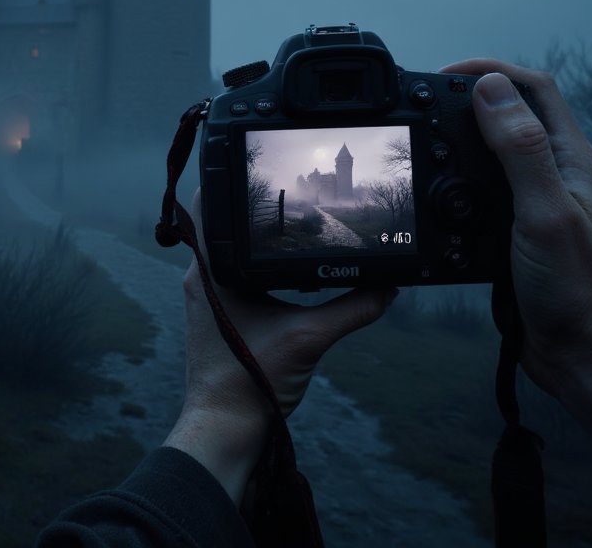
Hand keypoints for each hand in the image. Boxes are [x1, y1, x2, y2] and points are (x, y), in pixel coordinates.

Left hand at [163, 190, 395, 501]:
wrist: (227, 427)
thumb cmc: (251, 381)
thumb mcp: (310, 337)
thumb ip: (353, 307)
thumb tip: (389, 286)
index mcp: (211, 272)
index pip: (210, 208)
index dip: (231, 181)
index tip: (257, 163)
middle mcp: (202, 277)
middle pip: (224, 223)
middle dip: (254, 205)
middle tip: (288, 184)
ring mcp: (208, 295)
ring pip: (231, 249)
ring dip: (256, 235)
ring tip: (291, 217)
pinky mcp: (220, 313)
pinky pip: (238, 274)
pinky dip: (260, 263)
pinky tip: (287, 264)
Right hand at [441, 59, 591, 480]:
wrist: (581, 350)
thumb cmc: (575, 286)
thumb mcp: (543, 210)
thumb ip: (521, 148)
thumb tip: (490, 89)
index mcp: (570, 159)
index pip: (534, 90)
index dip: (490, 72)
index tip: (445, 75)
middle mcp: (556, 173)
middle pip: (511, 114)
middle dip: (469, 99)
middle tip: (426, 103)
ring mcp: (536, 201)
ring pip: (494, 152)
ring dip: (461, 138)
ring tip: (425, 140)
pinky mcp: (517, 229)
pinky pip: (484, 190)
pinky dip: (457, 179)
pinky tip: (437, 191)